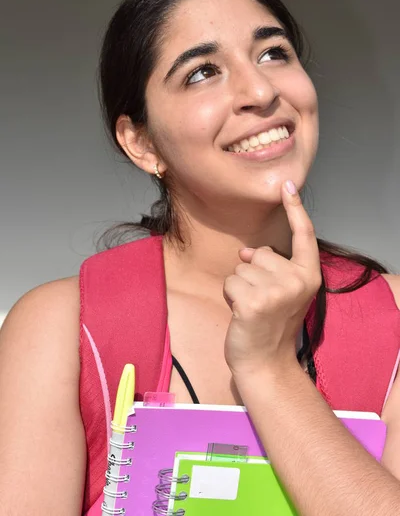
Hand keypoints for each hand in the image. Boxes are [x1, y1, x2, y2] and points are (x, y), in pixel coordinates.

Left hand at [223, 180, 321, 377]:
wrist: (266, 362)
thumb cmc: (271, 323)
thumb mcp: (282, 291)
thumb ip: (271, 266)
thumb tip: (246, 250)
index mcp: (309, 275)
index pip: (303, 235)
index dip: (295, 209)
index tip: (288, 184)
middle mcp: (297, 281)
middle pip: (259, 253)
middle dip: (252, 273)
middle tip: (261, 300)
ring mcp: (277, 292)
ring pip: (241, 267)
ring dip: (239, 286)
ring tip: (251, 308)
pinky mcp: (254, 302)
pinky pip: (230, 281)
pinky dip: (230, 296)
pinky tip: (241, 314)